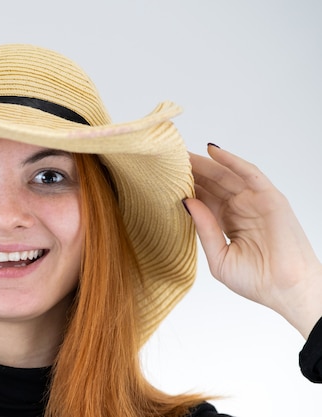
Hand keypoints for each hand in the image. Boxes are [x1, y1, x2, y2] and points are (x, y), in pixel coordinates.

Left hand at [186, 144, 321, 337]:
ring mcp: (254, 201)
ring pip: (225, 175)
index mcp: (226, 221)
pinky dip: (232, 161)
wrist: (286, 291)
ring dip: (205, 163)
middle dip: (190, 170)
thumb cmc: (257, 280)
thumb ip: (203, 229)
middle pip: (211, 182)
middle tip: (168, 158)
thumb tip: (186, 202)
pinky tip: (212, 151)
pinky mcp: (270, 198)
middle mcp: (239, 208)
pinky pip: (249, 173)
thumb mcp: (218, 256)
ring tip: (182, 153)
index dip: (184, 185)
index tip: (162, 176)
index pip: (202, 197)